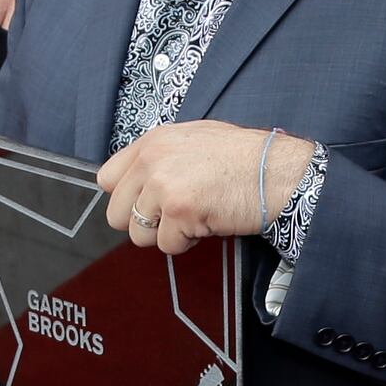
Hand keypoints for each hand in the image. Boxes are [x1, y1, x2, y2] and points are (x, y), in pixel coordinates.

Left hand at [95, 121, 314, 255]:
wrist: (278, 171)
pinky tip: (208, 223)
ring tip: (195, 217)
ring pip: (139, 234)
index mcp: (153, 141)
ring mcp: (163, 185)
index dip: (128, 198)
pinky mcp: (179, 211)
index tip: (150, 203)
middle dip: (145, 222)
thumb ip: (161, 158)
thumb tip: (138, 185)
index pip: (107, 179)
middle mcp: (152, 160)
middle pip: (117, 214)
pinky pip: (168, 245)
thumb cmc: (246, 159)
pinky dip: (189, 242)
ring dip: (167, 234)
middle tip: (175, 216)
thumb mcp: (196, 140)